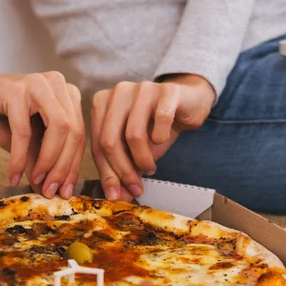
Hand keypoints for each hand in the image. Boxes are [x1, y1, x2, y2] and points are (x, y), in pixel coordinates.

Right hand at [0, 58, 85, 198]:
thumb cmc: (1, 116)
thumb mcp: (29, 141)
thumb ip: (42, 159)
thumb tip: (53, 189)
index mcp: (68, 94)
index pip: (79, 134)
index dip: (74, 166)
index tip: (65, 191)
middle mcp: (57, 84)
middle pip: (73, 131)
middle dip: (63, 167)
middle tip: (51, 191)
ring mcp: (38, 83)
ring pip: (57, 129)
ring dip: (47, 161)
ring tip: (36, 182)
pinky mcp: (16, 90)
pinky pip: (24, 132)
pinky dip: (20, 157)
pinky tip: (14, 175)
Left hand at [90, 74, 214, 200]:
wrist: (187, 104)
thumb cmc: (155, 127)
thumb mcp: (136, 150)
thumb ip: (123, 169)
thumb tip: (116, 197)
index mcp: (102, 103)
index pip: (97, 144)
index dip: (106, 174)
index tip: (116, 196)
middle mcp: (118, 92)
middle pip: (110, 140)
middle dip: (123, 171)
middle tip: (136, 188)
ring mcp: (142, 88)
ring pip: (133, 134)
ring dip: (143, 159)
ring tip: (150, 168)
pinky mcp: (167, 91)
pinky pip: (161, 120)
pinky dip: (162, 137)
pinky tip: (162, 140)